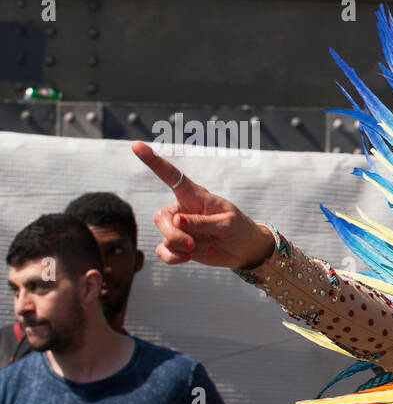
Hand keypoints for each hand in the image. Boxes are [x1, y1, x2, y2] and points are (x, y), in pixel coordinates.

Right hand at [132, 141, 275, 268]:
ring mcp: (177, 228)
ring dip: (183, 248)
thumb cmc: (238, 228)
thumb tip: (176, 221)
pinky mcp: (177, 245)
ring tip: (208, 247)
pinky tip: (188, 258)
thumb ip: (202, 222)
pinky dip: (175, 258)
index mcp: (194, 195)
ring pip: (165, 237)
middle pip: (161, 218)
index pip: (170, 175)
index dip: (153, 160)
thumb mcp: (226, 223)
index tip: (136, 145)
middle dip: (175, 235)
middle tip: (192, 244)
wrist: (244, 249)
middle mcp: (181, 209)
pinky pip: (164, 251)